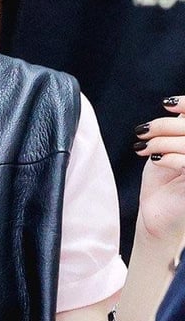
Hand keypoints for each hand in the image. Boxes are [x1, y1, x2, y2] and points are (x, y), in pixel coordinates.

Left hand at [135, 96, 184, 242]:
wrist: (156, 216)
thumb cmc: (163, 181)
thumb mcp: (168, 149)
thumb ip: (178, 129)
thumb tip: (176, 106)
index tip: (166, 105)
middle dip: (164, 126)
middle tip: (142, 132)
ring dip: (161, 142)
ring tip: (143, 148)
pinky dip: (169, 157)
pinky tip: (155, 160)